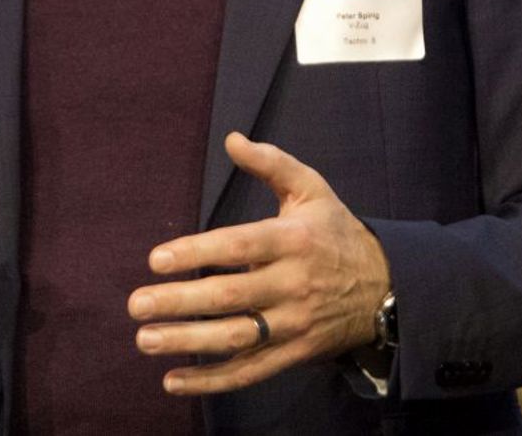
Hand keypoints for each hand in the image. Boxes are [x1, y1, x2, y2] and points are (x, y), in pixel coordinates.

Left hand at [127, 133, 389, 394]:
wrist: (386, 287)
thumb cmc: (335, 232)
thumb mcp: (312, 189)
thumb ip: (271, 163)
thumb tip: (231, 139)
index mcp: (294, 239)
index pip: (240, 246)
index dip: (197, 253)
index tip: (156, 259)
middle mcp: (294, 283)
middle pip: (231, 296)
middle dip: (180, 302)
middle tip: (136, 304)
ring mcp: (295, 323)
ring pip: (237, 338)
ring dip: (188, 342)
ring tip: (145, 340)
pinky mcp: (295, 353)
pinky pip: (250, 372)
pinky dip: (211, 381)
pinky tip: (173, 380)